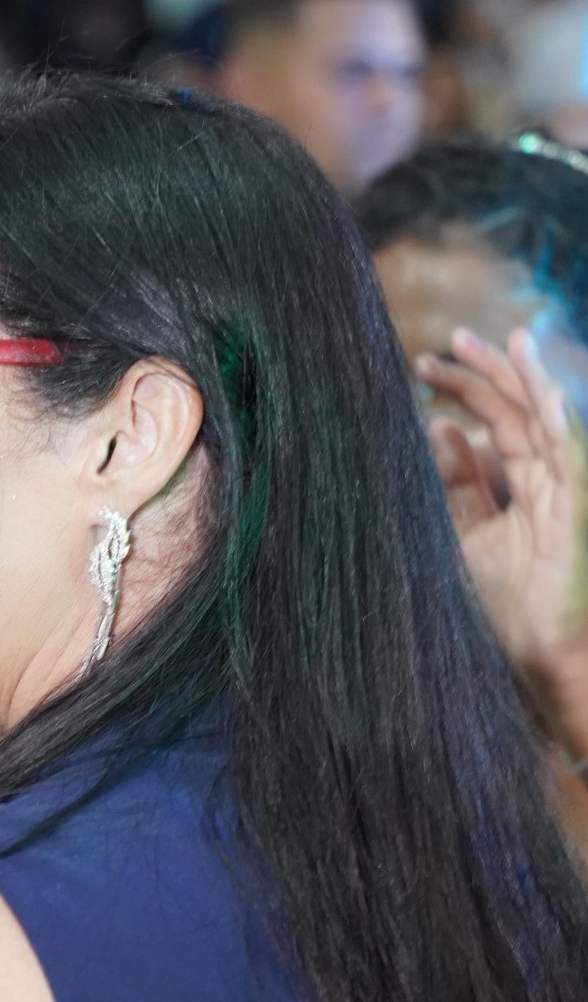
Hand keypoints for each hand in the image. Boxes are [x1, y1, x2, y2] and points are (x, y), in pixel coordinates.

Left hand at [418, 329, 587, 693]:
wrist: (545, 661)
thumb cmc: (515, 608)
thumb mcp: (473, 536)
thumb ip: (461, 485)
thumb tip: (441, 428)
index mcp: (530, 486)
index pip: (502, 422)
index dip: (470, 388)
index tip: (428, 364)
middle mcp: (554, 482)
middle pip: (525, 412)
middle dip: (492, 373)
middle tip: (451, 340)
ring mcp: (572, 496)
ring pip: (556, 424)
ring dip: (533, 382)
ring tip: (508, 343)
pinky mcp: (580, 515)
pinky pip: (576, 462)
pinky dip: (563, 428)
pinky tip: (547, 398)